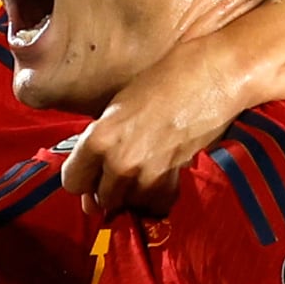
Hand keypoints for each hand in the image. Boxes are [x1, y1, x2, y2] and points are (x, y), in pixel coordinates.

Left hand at [62, 53, 232, 215]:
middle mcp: (119, 162)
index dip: (82, 180)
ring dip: (134, 195)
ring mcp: (147, 174)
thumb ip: (102, 140)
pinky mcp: (174, 180)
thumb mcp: (119, 105)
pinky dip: (159, 197)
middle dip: (108, 190)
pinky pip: (157, 205)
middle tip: (123, 172)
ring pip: (129, 206)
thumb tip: (96, 174)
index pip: (72, 182)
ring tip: (146, 171)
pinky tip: (164, 176)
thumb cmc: (167, 79)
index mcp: (99, 138)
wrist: (213, 77)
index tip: (91, 176)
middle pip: (101, 199)